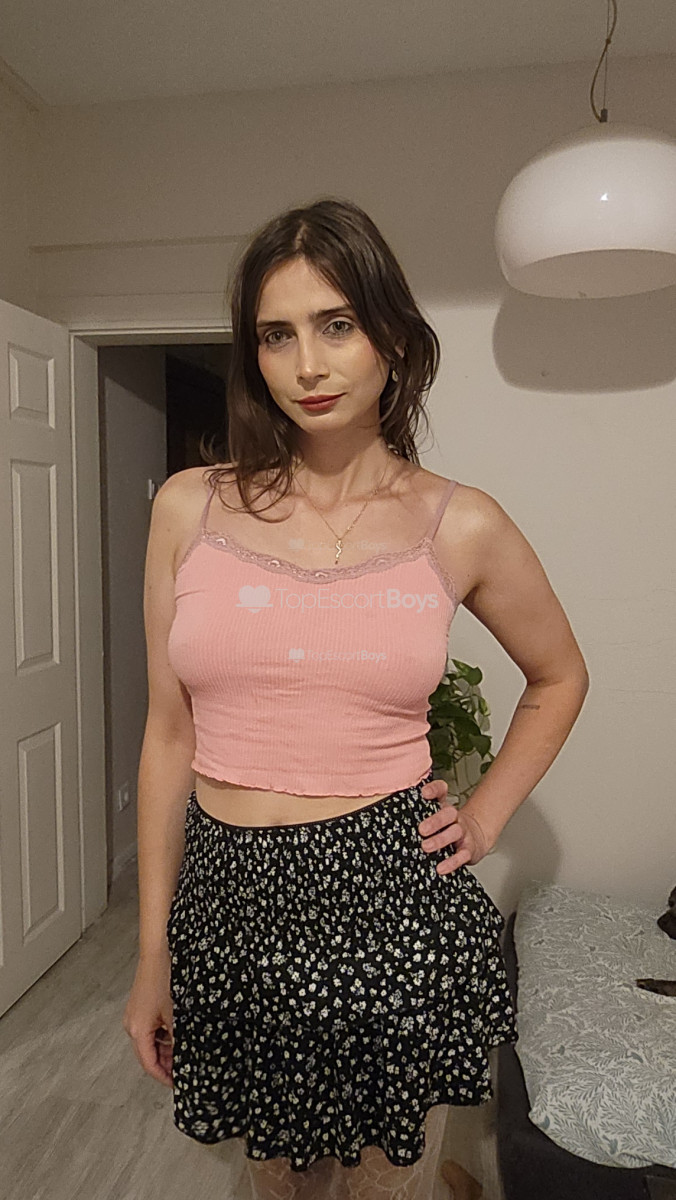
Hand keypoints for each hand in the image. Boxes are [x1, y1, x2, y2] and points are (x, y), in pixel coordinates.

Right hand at [123, 955, 174, 1087]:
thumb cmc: (164, 977)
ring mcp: (136, 1014)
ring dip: (166, 1048)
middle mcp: (132, 1024)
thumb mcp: (177, 1015)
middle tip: (184, 1068)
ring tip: (184, 1049)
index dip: (164, 1077)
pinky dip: (164, 1033)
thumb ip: (179, 1039)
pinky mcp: (141, 1004)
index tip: (177, 1083)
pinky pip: (152, 1027)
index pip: (149, 1065)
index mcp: (138, 1031)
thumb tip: (187, 1055)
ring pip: (151, 1041)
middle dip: (166, 1063)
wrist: (159, 951)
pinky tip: (178, 1030)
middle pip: (148, 1054)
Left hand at [419, 776, 490, 874]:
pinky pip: (462, 855)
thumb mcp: (437, 817)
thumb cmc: (449, 827)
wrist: (476, 837)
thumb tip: (396, 813)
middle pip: (449, 813)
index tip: (424, 793)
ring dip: (440, 840)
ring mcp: (463, 833)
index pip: (441, 791)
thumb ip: (421, 813)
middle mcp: (455, 818)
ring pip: (455, 833)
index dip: (434, 790)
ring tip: (426, 847)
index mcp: (444, 807)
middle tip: (421, 829)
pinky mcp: (469, 850)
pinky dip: (452, 862)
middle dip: (435, 821)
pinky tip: (441, 868)